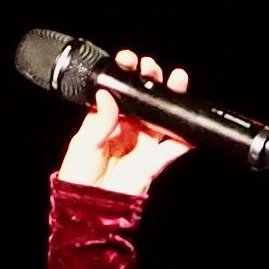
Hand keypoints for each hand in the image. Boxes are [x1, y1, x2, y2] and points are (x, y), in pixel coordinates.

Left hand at [54, 47, 192, 195]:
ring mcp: (143, 143)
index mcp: (108, 119)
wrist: (88, 207)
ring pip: (162, 117)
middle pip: (145, 100)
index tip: (128, 61)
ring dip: (171, 100)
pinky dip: (184, 140)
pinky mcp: (154, 161)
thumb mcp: (83, 143)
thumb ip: (99, 121)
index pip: (120, 92)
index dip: (126, 75)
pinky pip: (173, 149)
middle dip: (151, 81)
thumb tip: (106, 95)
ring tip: (177, 81)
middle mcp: (128, 128)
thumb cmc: (79, 174)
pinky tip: (190, 129)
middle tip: (152, 68)